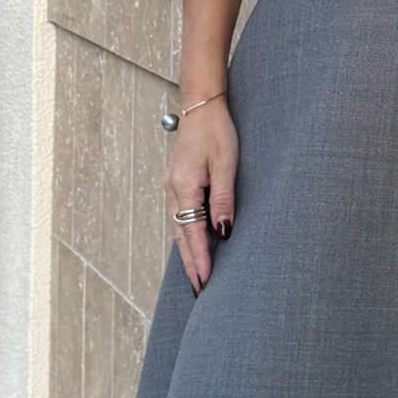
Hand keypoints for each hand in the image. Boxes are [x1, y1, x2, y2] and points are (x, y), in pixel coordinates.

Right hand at [165, 97, 237, 291]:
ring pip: (178, 227)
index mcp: (184, 186)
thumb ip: (223, 199)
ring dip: (187, 252)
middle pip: (180, 235)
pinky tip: (193, 246)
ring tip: (197, 276)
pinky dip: (186, 235)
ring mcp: (172, 187)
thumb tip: (223, 232)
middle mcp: (172, 190)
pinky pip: (180, 216)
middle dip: (190, 263)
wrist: (202, 108)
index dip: (199, 258)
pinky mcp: (177, 184)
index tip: (205, 280)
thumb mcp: (226, 164)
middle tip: (199, 290)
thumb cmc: (217, 132)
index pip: (191, 231)